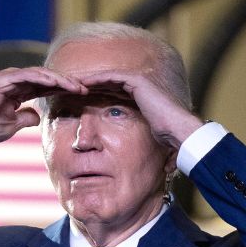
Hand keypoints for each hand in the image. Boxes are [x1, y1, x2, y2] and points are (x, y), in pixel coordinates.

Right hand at [0, 67, 86, 159]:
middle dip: (67, 83)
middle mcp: (15, 82)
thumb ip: (26, 118)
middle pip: (47, 79)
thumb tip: (38, 117)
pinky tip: (56, 82)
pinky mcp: (3, 80)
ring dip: (59, 80)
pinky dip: (42, 78)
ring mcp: (9, 79)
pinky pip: (27, 76)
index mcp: (19, 92)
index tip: (82, 96)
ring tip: (76, 85)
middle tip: (86, 88)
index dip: (64, 91)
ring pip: (40, 75)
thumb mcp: (12, 125)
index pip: (46, 88)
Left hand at [75, 70, 204, 148]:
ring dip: (87, 80)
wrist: (179, 133)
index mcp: (138, 99)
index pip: (111, 94)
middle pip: (105, 84)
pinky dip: (95, 79)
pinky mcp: (136, 80)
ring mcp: (137, 82)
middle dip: (86, 86)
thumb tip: (158, 169)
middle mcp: (138, 88)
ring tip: (68, 83)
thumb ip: (145, 149)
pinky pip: (109, 77)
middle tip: (66, 89)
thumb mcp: (152, 145)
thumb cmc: (168, 141)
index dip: (93, 97)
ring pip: (105, 78)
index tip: (76, 102)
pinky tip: (79, 83)